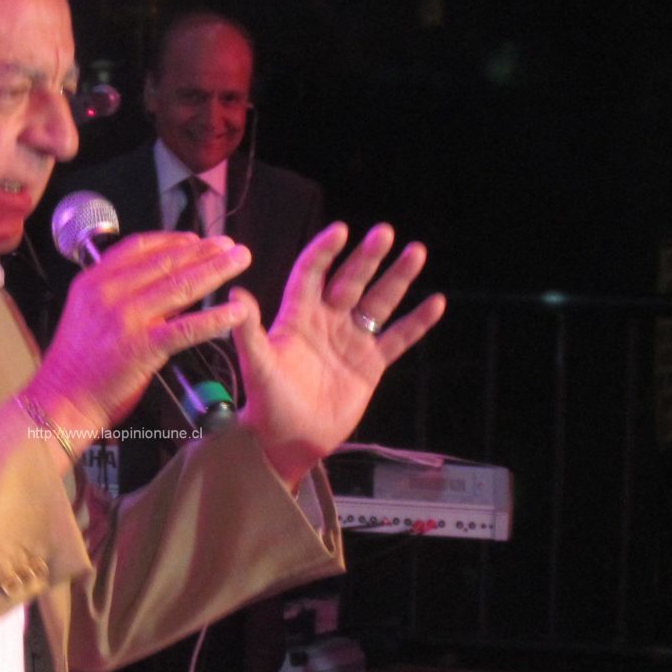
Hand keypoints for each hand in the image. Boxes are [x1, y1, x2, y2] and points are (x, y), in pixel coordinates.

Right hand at [26, 232, 252, 448]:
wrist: (61, 400)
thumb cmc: (76, 363)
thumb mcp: (90, 314)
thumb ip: (121, 296)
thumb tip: (163, 285)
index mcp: (94, 281)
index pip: (140, 247)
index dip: (174, 240)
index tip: (196, 239)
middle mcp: (109, 293)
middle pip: (166, 262)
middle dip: (204, 250)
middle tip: (230, 245)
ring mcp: (126, 319)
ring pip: (180, 286)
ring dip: (216, 270)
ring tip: (240, 260)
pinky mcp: (142, 347)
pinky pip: (186, 328)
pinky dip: (215, 318)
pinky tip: (236, 312)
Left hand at [231, 223, 445, 487]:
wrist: (290, 440)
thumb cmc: (267, 403)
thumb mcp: (258, 365)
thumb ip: (249, 331)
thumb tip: (235, 293)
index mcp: (297, 317)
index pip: (311, 274)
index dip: (324, 252)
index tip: (340, 231)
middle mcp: (326, 322)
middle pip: (350, 281)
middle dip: (368, 257)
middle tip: (384, 232)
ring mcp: (351, 341)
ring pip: (378, 302)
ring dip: (397, 278)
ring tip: (416, 252)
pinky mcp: (370, 364)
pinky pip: (397, 338)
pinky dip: (417, 322)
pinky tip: (435, 302)